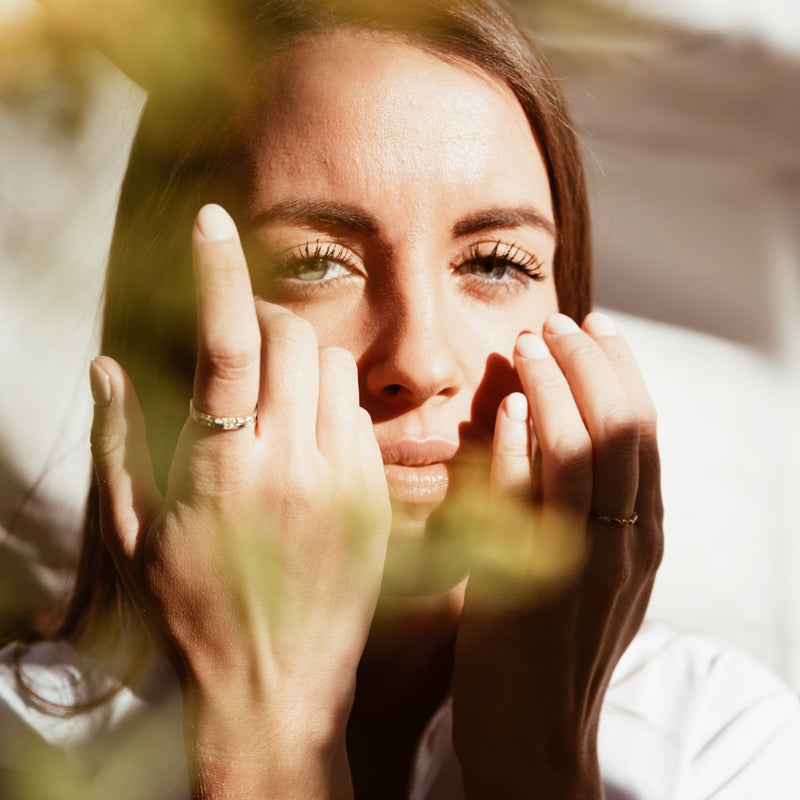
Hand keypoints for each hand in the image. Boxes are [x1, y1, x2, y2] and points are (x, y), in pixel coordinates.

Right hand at [89, 204, 390, 798]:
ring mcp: (343, 481)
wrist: (273, 690)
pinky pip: (362, 420)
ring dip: (304, 366)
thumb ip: (120, 442)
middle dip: (268, 321)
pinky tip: (311, 448)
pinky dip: (334, 412)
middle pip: (294, 338)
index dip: (218, 272)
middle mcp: (289, 464)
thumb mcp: (134, 535)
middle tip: (244, 343)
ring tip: (276, 405)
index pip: (225, 342)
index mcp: (219, 467)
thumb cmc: (190, 616)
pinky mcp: (376, 500)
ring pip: (337, 371)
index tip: (212, 221)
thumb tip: (105, 366)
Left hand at [451, 312, 662, 797]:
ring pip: (586, 449)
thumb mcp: (580, 568)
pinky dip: (526, 442)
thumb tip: (532, 419)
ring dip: (560, 385)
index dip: (618, 371)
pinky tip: (512, 405)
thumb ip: (569, 501)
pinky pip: (537, 496)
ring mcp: (587, 562)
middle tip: (562, 321)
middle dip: (593, 363)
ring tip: (532, 342)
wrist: (535, 737)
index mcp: (640, 535)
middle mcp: (627, 543)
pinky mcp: (536, 583)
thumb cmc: (547, 647)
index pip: (642, 431)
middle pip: (624, 427)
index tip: (592, 327)